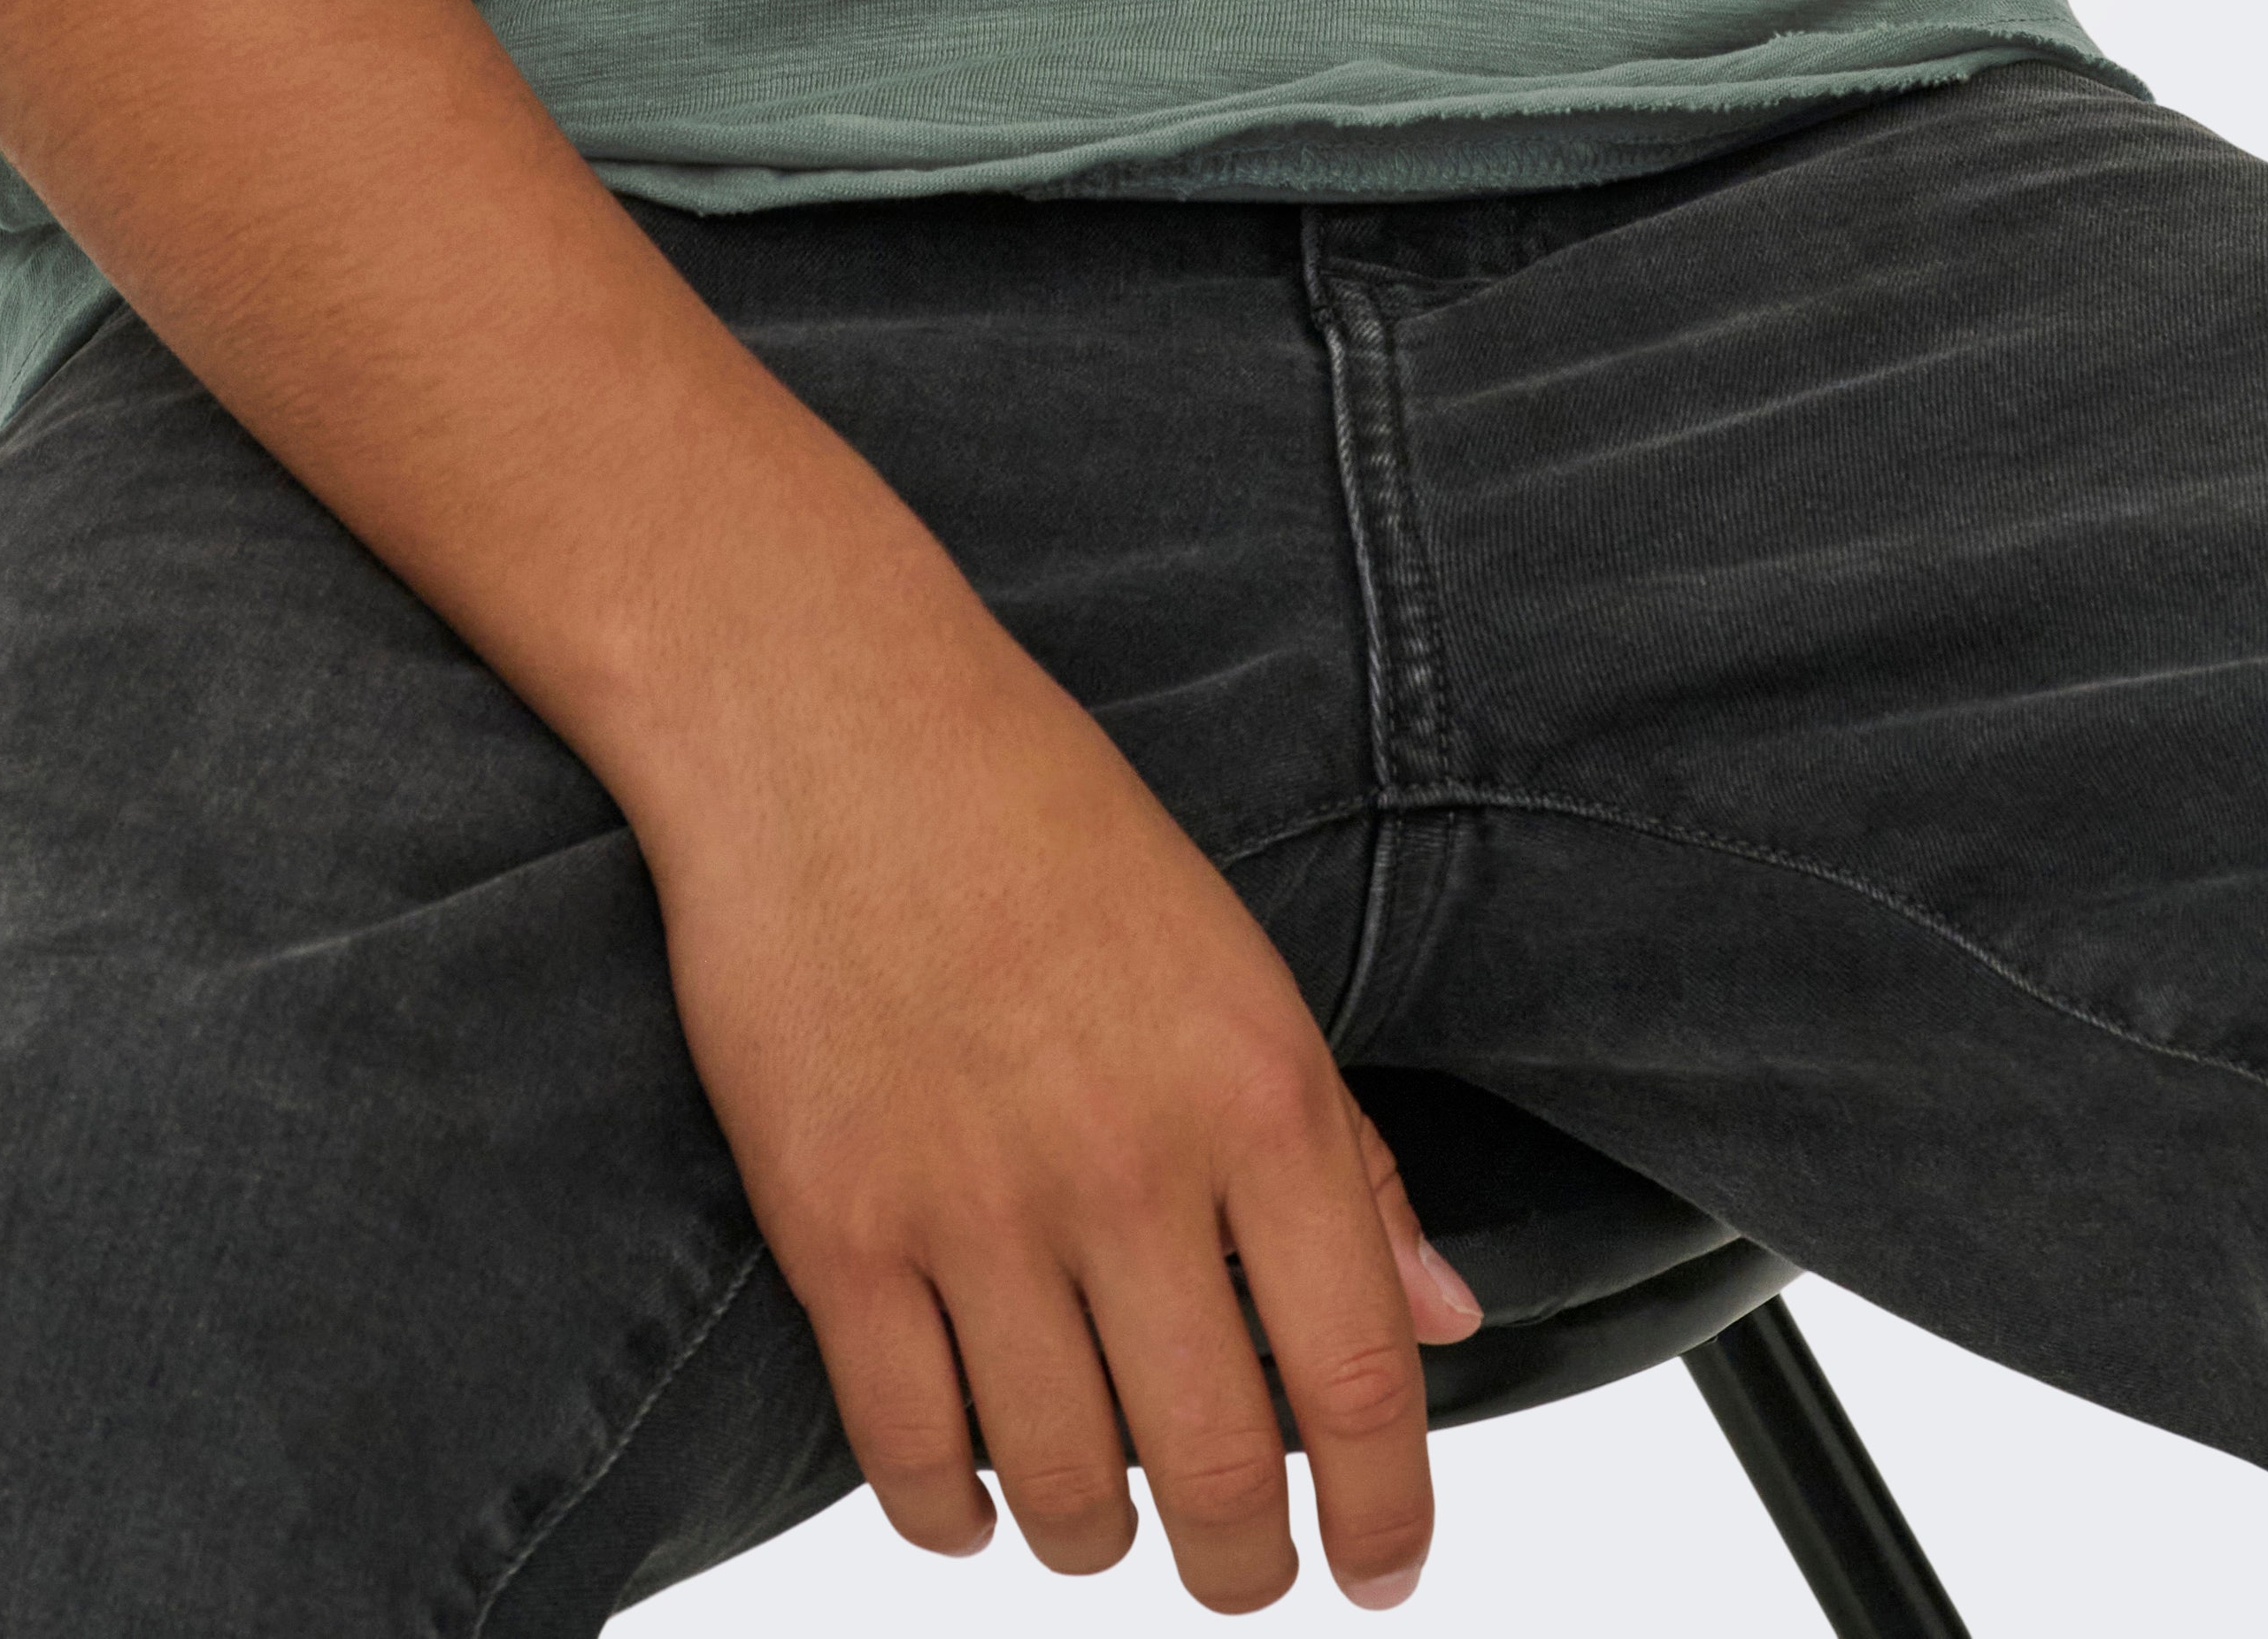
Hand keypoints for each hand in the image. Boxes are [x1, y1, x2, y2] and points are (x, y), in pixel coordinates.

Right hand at [637, 611, 1479, 1607]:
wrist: (822, 714)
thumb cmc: (1033, 814)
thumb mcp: (1232, 958)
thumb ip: (1344, 1155)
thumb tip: (1445, 1317)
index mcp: (1255, 1089)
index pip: (1363, 1384)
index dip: (1387, 1519)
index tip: (1382, 1571)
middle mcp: (1130, 1166)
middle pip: (1223, 1480)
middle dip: (1245, 1572)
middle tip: (1239, 1572)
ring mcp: (977, 1209)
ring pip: (1070, 1498)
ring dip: (1096, 1539)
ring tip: (1099, 1505)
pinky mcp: (838, 1233)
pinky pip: (912, 1463)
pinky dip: (953, 1515)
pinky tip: (973, 1485)